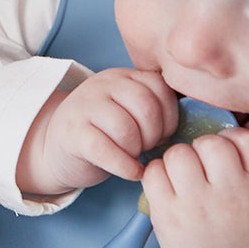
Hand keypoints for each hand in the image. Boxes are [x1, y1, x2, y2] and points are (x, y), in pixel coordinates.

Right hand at [16, 67, 178, 196]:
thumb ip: (154, 106)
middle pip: (145, 107)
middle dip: (154, 134)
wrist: (56, 147)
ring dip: (137, 151)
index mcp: (123, 76)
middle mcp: (103, 85)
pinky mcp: (72, 134)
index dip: (169, 116)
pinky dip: (125, 167)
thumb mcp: (129, 109)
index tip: (163, 134)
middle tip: (148, 148)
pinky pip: (107, 150)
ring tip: (134, 156)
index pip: (159, 87)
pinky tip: (129, 171)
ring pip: (126, 129)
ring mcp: (84, 107)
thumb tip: (192, 123)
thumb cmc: (104, 133)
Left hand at [142, 126, 248, 247]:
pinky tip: (166, 186)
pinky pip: (153, 171)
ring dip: (176, 159)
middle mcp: (228, 195)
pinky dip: (156, 174)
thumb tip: (220, 124)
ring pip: (178, 153)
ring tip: (182, 176)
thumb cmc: (238, 227)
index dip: (234, 138)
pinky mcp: (167, 214)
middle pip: (210, 143)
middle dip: (201, 148)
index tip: (228, 153)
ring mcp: (196, 205)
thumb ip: (247, 165)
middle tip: (201, 165)